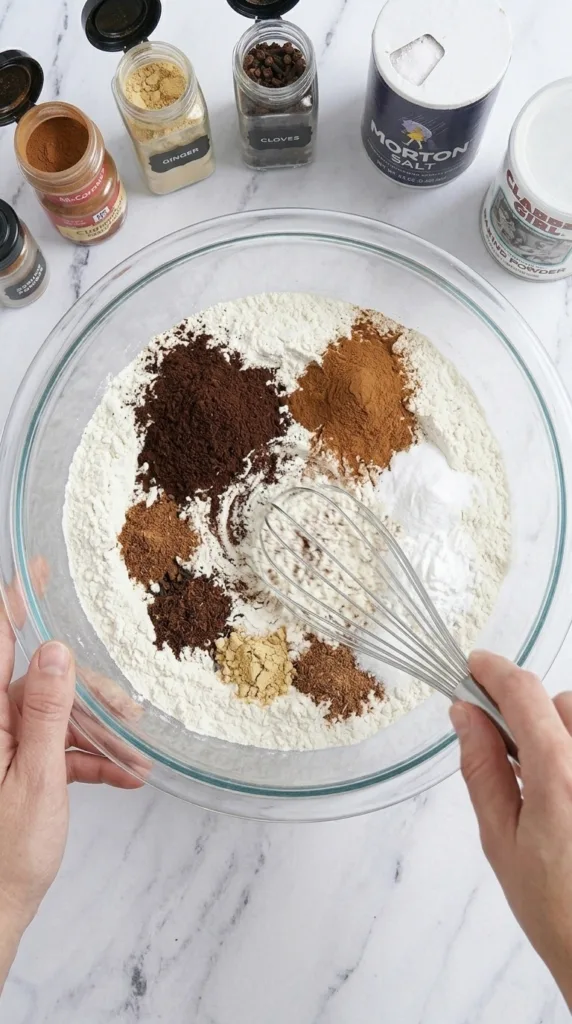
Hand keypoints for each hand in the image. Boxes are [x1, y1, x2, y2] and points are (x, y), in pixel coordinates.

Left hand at [0, 607, 140, 989]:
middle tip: (129, 710)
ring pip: (56, 713)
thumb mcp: (36, 778)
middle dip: (90, 692)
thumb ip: (44, 711)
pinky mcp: (18, 764)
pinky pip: (56, 745)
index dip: (19, 600)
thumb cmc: (6, 854)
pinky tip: (122, 774)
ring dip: (97, 731)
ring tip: (134, 753)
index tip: (38, 567)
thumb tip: (53, 652)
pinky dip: (88, 757)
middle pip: (43, 681)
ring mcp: (6, 743)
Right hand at [451, 651, 571, 1007]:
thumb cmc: (556, 910)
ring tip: (550, 790)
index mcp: (560, 777)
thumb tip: (466, 714)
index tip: (474, 667)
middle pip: (560, 703)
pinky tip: (567, 802)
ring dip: (562, 736)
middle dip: (531, 716)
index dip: (495, 672)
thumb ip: (482, 767)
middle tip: (512, 756)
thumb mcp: (501, 840)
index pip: (525, 694)